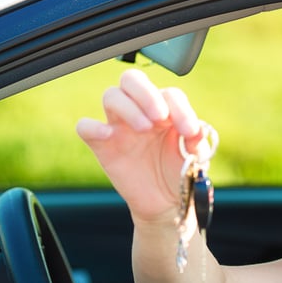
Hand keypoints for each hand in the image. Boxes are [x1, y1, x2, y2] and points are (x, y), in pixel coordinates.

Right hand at [76, 69, 204, 225]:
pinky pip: (86, 127)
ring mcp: (120, 126)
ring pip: (111, 95)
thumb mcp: (196, 157)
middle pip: (132, 80)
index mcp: (166, 109)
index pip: (169, 94)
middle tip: (160, 116)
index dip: (180, 108)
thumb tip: (196, 130)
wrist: (166, 202)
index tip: (188, 131)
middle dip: (146, 93)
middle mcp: (141, 111)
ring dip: (128, 107)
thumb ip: (196, 140)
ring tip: (144, 128)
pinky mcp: (102, 145)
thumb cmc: (180, 172)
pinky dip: (93, 126)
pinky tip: (108, 135)